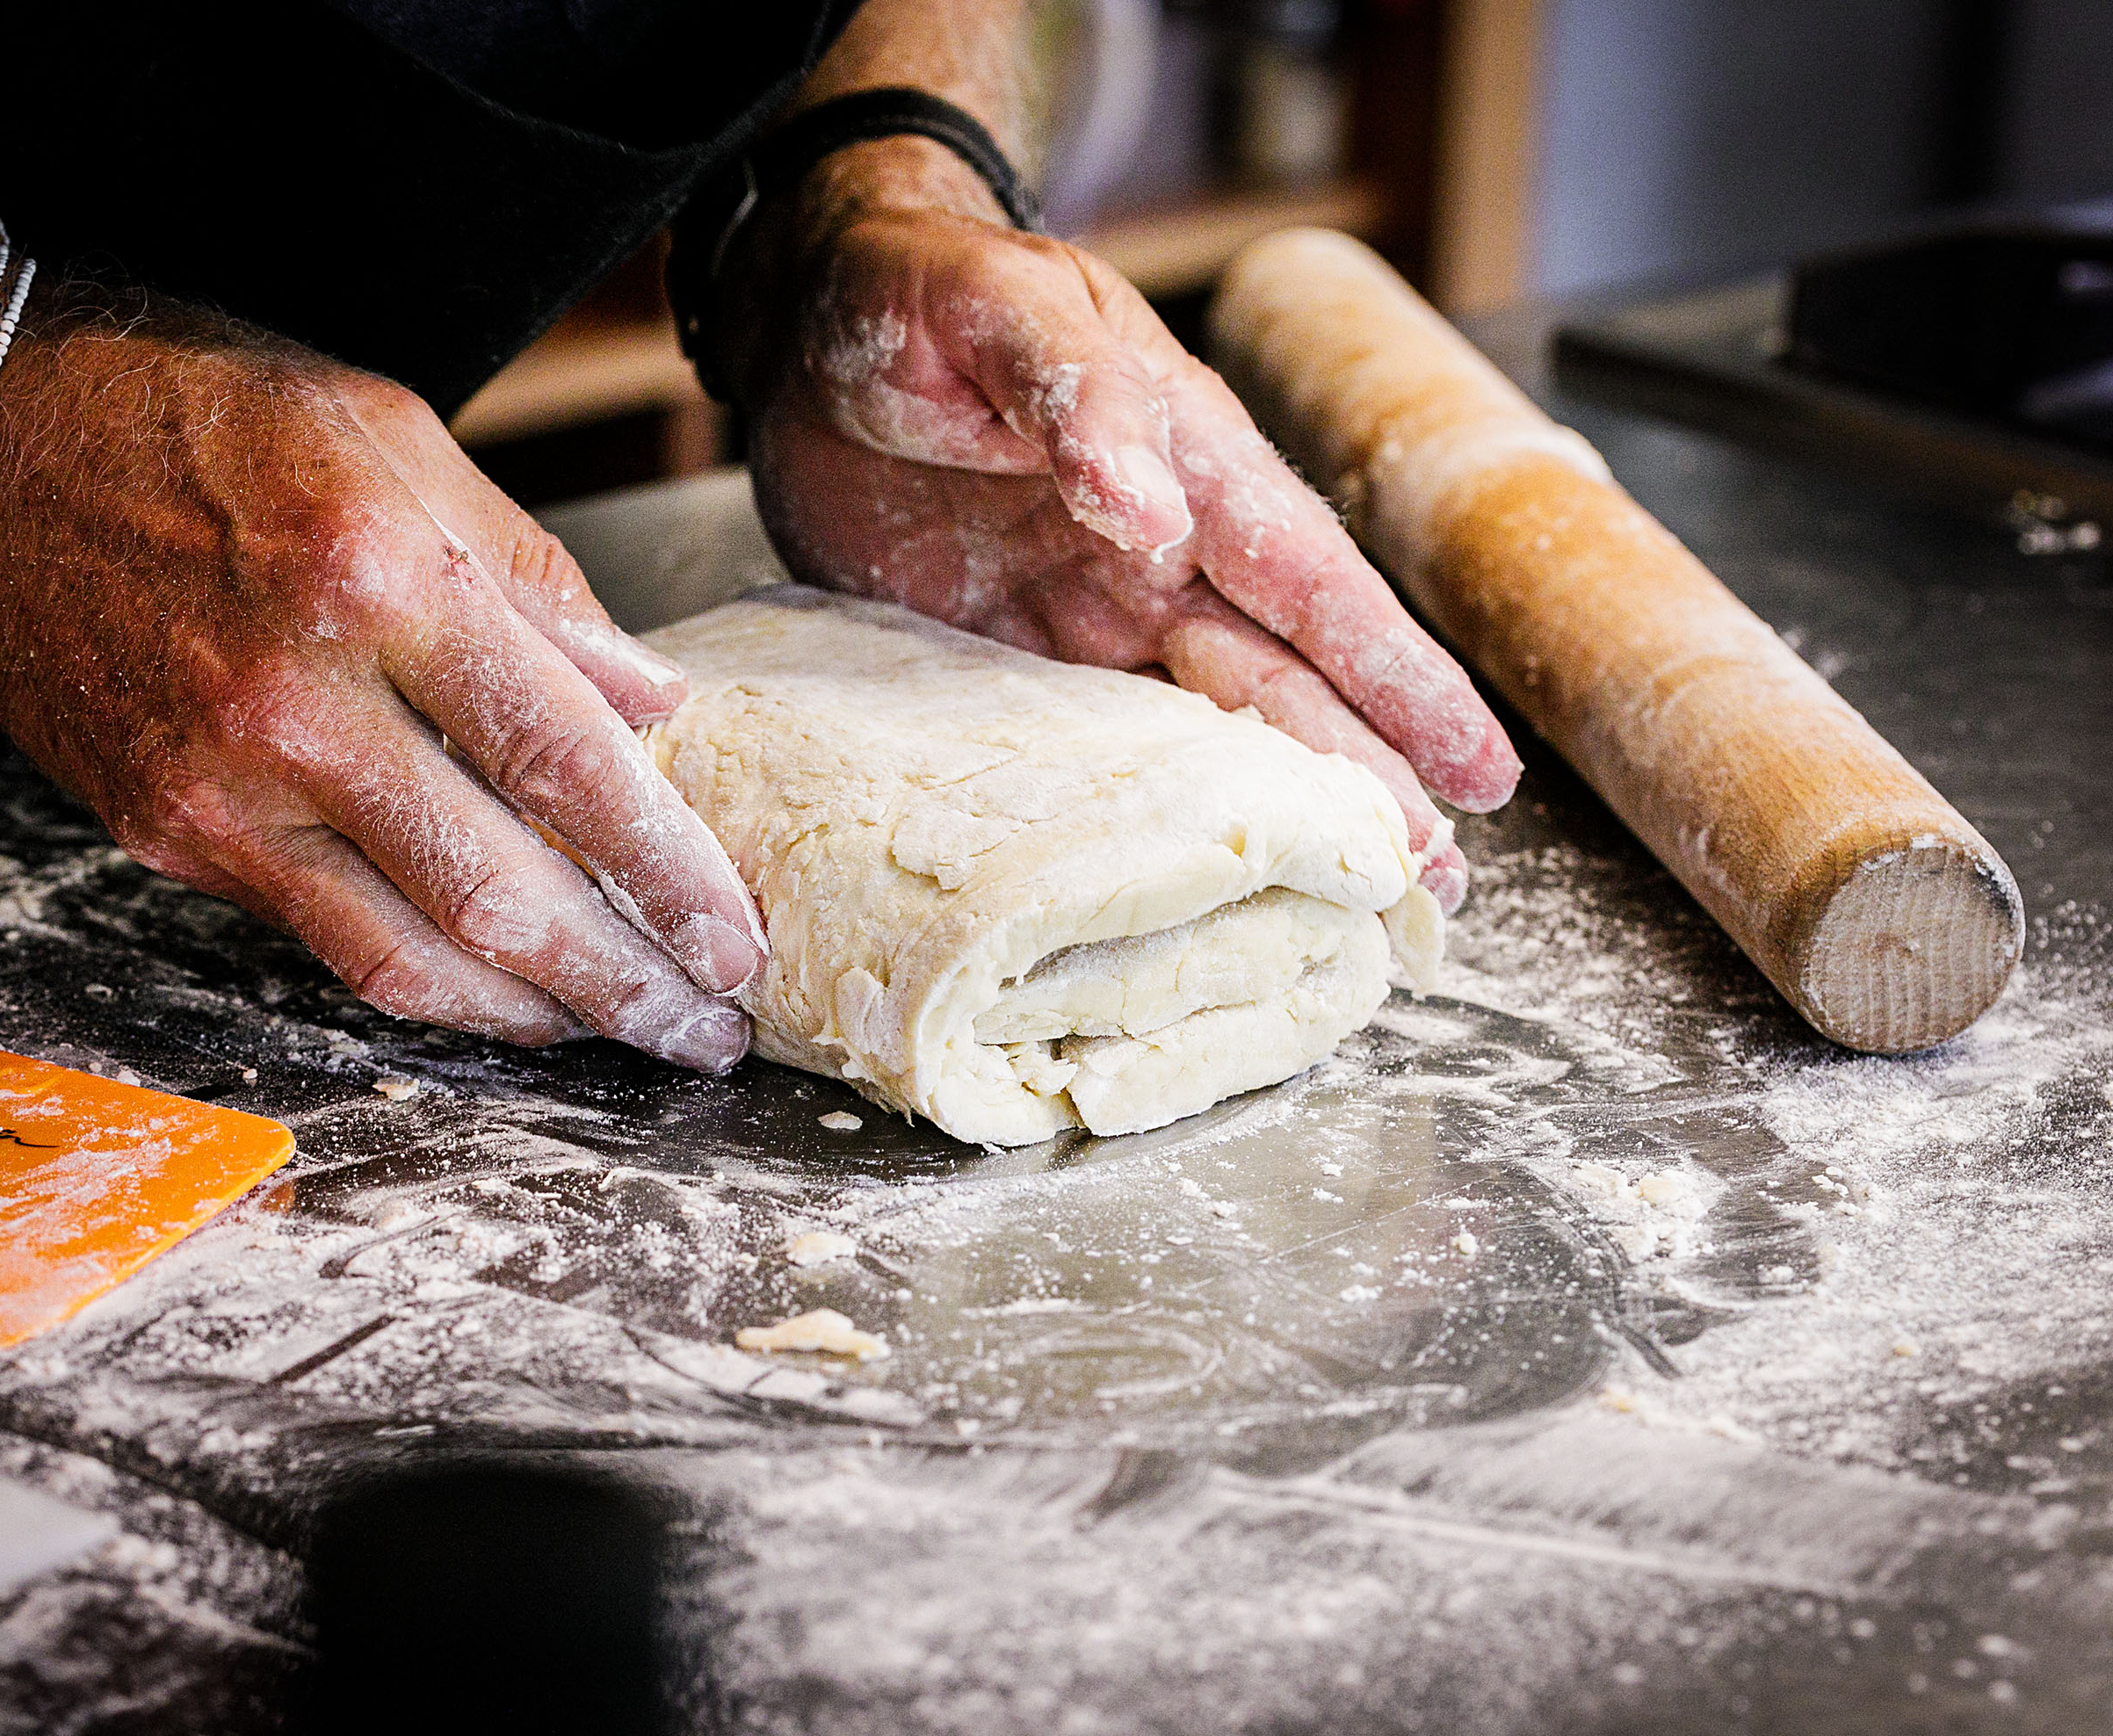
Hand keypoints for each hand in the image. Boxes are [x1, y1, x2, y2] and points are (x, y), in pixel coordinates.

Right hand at [0, 290, 765, 1067]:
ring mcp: (224, 784)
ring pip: (414, 955)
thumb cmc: (202, 416)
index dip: (670, 869)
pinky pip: (330, 946)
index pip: (569, 762)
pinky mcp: (170, 833)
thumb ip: (537, 583)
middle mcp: (301, 703)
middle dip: (628, 981)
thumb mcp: (400, 441)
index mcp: (383, 581)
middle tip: (712, 1030)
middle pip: (503, 891)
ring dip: (543, 1016)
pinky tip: (509, 996)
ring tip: (631, 1034)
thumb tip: (650, 705)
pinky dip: (436, 986)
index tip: (735, 931)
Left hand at [726, 140, 1519, 910]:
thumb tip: (1152, 514)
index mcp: (1190, 465)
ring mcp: (1087, 618)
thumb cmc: (920, 290)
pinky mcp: (1009, 661)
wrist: (804, 322)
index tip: (1476, 767)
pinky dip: (1140, 818)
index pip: (1314, 588)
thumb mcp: (1001, 309)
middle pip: (1283, 685)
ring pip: (1203, 734)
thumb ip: (1078, 395)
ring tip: (1353, 900)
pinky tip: (1182, 882)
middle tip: (1438, 883)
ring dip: (1275, 815)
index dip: (1396, 680)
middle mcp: (1162, 558)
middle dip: (1366, 780)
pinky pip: (1086, 754)